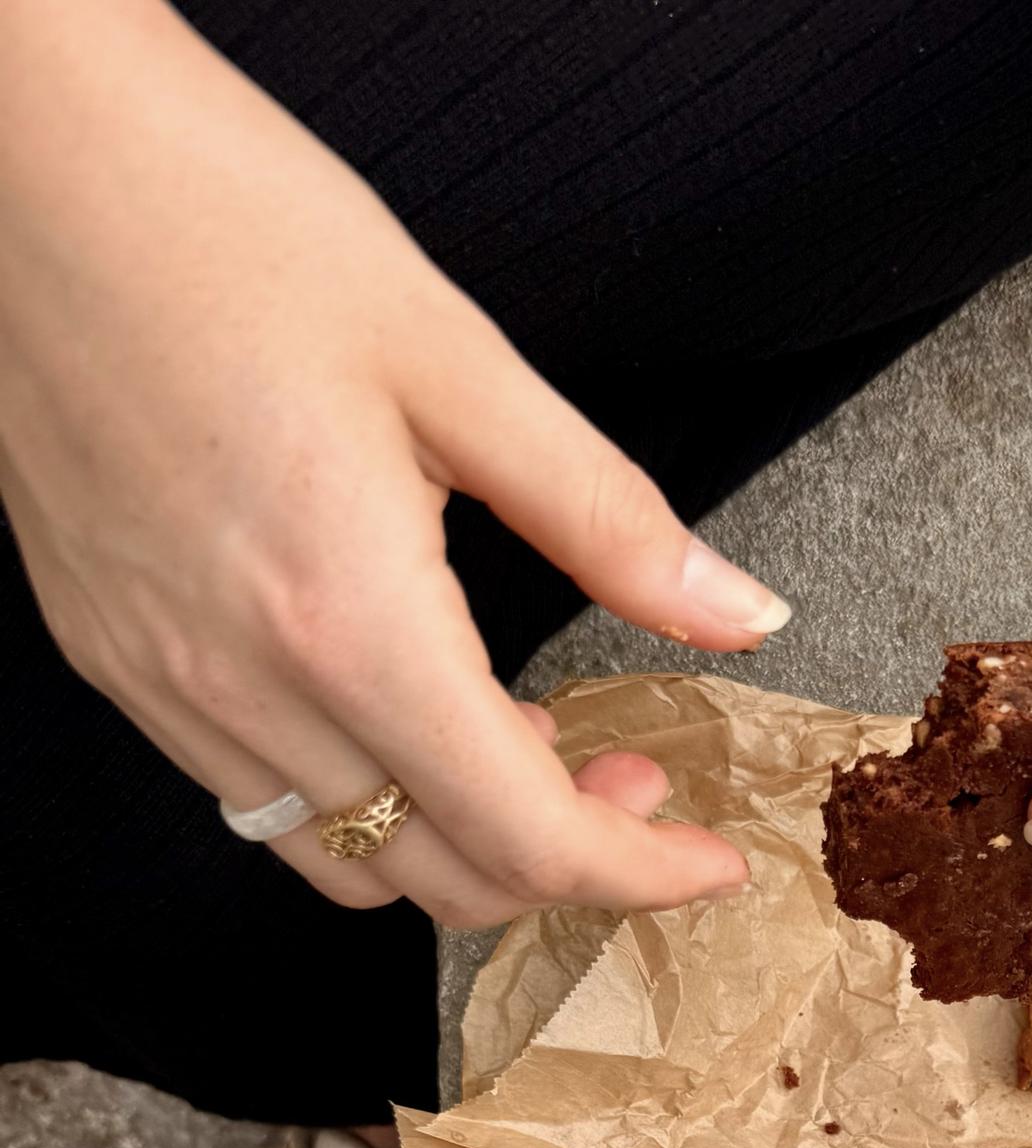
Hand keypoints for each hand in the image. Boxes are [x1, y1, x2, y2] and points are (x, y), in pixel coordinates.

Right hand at [0, 1, 782, 926]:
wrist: (25, 162)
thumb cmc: (221, 222)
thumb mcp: (455, 361)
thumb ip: (608, 518)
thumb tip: (739, 612)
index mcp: (348, 620)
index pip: (526, 838)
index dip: (640, 874)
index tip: (708, 858)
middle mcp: (247, 687)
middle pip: (444, 880)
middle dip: (566, 859)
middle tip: (631, 766)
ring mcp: (167, 687)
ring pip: (347, 863)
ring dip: (460, 840)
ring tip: (522, 735)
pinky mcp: (117, 660)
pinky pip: (259, 803)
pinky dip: (362, 799)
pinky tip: (404, 704)